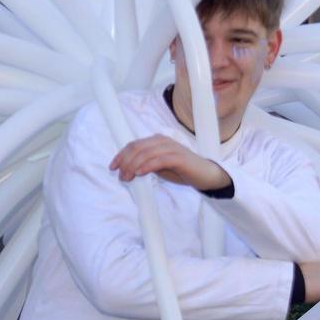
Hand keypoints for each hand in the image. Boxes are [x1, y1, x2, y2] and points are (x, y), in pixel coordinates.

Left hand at [110, 134, 230, 191]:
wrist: (205, 175)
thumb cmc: (182, 170)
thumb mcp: (160, 166)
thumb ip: (146, 163)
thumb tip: (129, 169)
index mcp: (157, 141)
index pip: (134, 144)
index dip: (121, 155)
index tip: (113, 167)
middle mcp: (163, 141)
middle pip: (137, 148)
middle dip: (125, 162)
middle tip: (121, 176)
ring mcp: (171, 148)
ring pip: (145, 153)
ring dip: (133, 166)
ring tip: (128, 178)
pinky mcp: (179, 158)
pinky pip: (159, 160)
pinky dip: (147, 166)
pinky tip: (140, 173)